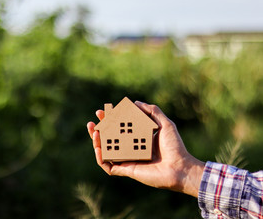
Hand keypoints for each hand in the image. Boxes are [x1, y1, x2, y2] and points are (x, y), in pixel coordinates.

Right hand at [87, 101, 204, 196]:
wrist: (179, 167)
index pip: (119, 127)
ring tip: (94, 133)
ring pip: (105, 152)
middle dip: (99, 130)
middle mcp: (130, 148)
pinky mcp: (126, 170)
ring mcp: (127, 160)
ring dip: (96, 142)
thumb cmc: (175, 146)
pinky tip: (98, 149)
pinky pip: (108, 166)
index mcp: (137, 137)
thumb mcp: (165, 124)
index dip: (109, 119)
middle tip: (92, 122)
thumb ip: (153, 111)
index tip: (104, 111)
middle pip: (109, 139)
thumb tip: (136, 103)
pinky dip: (100, 159)